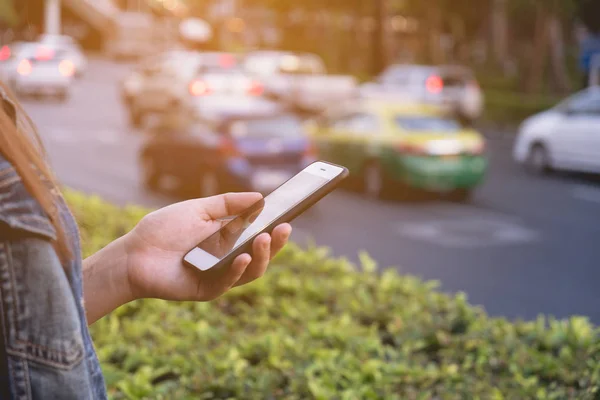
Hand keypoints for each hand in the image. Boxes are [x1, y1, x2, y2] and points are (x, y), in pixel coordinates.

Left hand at [123, 193, 291, 301]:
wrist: (133, 253)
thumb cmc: (164, 230)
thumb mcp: (198, 209)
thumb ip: (228, 204)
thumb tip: (260, 197)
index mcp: (229, 240)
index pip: (260, 236)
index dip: (276, 228)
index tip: (288, 215)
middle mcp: (229, 259)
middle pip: (262, 255)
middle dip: (276, 243)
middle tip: (284, 227)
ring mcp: (220, 276)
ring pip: (251, 272)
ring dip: (261, 256)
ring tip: (265, 239)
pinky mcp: (206, 290)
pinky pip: (227, 282)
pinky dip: (237, 271)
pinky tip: (243, 258)